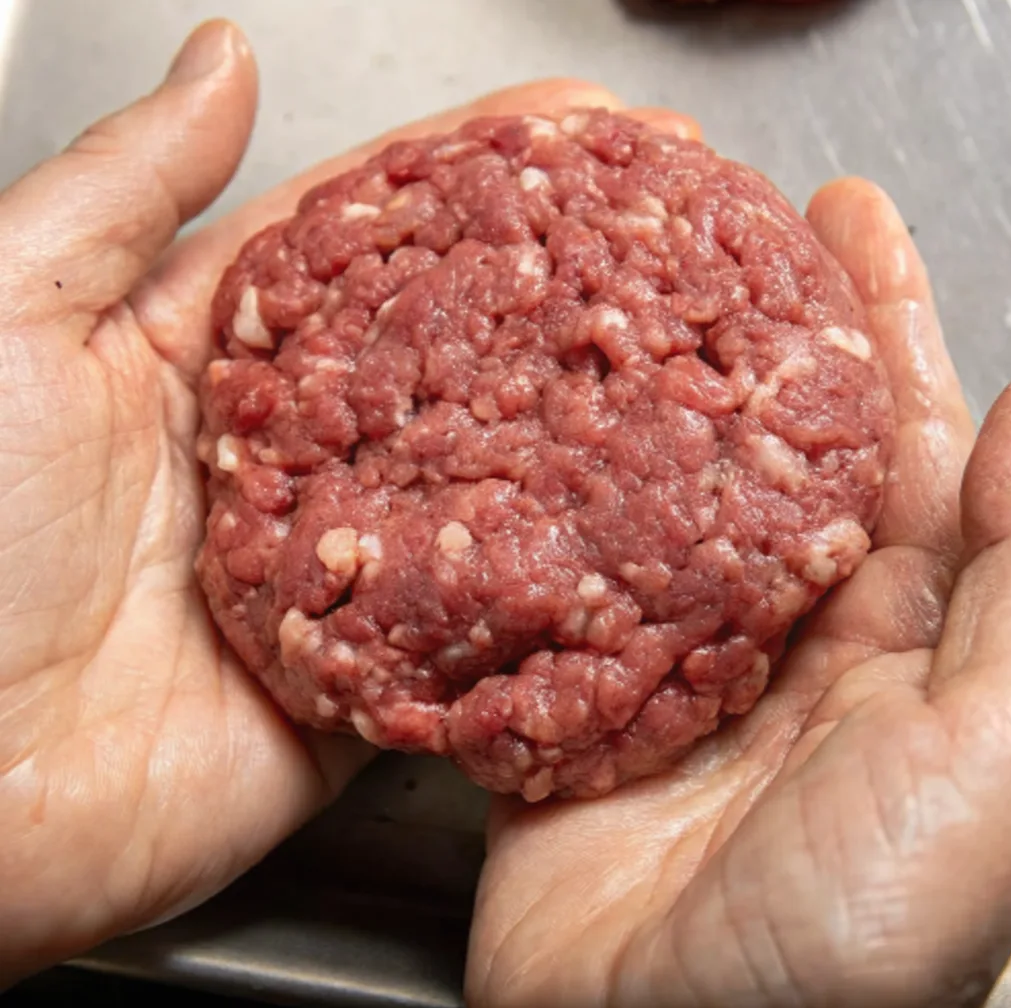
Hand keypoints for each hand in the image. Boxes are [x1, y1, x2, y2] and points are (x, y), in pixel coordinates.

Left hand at [0, 19, 696, 983]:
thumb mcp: (7, 318)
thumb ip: (123, 192)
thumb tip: (219, 60)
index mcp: (213, 363)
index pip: (368, 246)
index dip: (469, 181)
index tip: (573, 128)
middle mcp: (290, 460)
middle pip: (446, 358)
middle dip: (554, 289)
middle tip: (666, 232)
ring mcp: (337, 571)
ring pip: (477, 485)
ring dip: (572, 426)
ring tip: (680, 354)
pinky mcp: (363, 679)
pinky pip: (468, 626)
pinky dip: (541, 581)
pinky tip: (632, 523)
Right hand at [465, 180, 1010, 1007]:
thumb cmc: (835, 950)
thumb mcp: (984, 774)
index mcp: (907, 645)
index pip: (907, 453)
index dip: (880, 336)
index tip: (849, 231)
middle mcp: (798, 639)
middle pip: (782, 451)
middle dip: (767, 335)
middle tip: (742, 223)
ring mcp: (685, 661)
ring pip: (674, 496)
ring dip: (656, 399)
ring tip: (630, 296)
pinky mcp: (583, 692)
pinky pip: (575, 575)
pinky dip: (561, 501)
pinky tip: (540, 431)